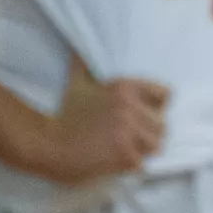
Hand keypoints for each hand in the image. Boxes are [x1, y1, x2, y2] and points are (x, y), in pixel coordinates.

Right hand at [31, 55, 169, 184]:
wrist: (46, 142)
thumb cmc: (65, 112)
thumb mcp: (78, 82)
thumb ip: (84, 63)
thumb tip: (78, 46)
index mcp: (127, 87)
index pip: (166, 95)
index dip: (157, 107)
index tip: (145, 114)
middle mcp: (131, 108)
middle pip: (162, 124)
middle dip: (150, 132)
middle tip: (133, 138)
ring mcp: (129, 132)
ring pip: (156, 145)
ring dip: (144, 150)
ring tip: (127, 150)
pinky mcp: (124, 155)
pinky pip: (142, 163)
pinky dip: (132, 166)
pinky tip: (117, 162)